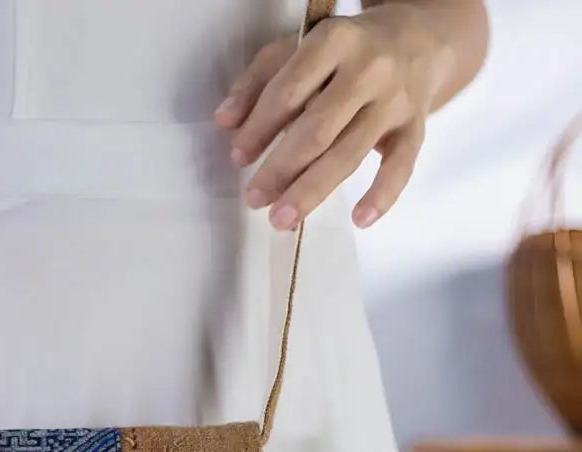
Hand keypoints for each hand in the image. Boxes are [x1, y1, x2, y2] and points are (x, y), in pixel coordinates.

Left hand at [213, 5, 457, 229]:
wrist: (419, 39)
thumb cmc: (344, 51)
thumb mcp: (297, 48)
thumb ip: (257, 81)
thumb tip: (224, 121)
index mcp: (335, 41)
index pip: (289, 91)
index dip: (260, 127)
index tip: (237, 158)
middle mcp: (369, 69)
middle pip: (318, 129)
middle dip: (282, 169)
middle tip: (254, 200)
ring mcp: (395, 100)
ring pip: (349, 153)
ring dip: (312, 191)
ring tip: (282, 219)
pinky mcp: (415, 127)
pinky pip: (402, 165)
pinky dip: (383, 194)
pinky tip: (360, 219)